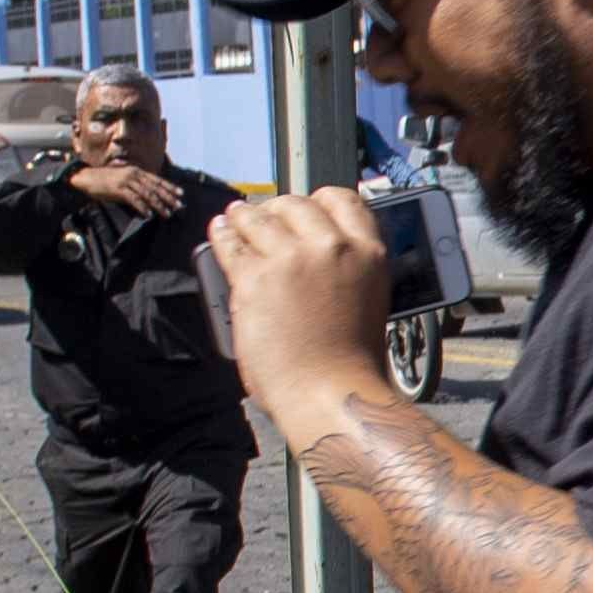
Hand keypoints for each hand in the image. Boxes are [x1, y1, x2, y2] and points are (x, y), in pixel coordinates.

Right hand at [67, 158, 183, 219]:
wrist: (86, 177)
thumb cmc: (105, 180)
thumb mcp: (123, 178)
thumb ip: (136, 184)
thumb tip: (149, 195)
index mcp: (136, 171)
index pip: (157, 180)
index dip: (170, 187)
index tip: (181, 194)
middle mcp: (134, 174)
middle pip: (155, 187)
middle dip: (168, 198)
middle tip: (178, 207)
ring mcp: (126, 181)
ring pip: (147, 194)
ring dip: (158, 205)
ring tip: (167, 213)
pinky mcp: (118, 189)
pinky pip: (134, 199)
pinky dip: (142, 207)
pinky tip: (148, 214)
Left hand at [204, 188, 392, 422]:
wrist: (329, 392)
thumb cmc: (351, 362)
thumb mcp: (371, 300)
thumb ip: (350, 269)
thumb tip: (319, 252)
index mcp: (368, 254)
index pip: (342, 199)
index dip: (319, 200)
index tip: (307, 206)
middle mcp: (331, 248)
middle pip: (296, 204)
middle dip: (278, 207)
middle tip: (267, 215)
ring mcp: (290, 260)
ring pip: (258, 218)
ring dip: (245, 216)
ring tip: (236, 217)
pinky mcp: (254, 279)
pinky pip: (231, 244)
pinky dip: (223, 235)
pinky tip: (221, 231)